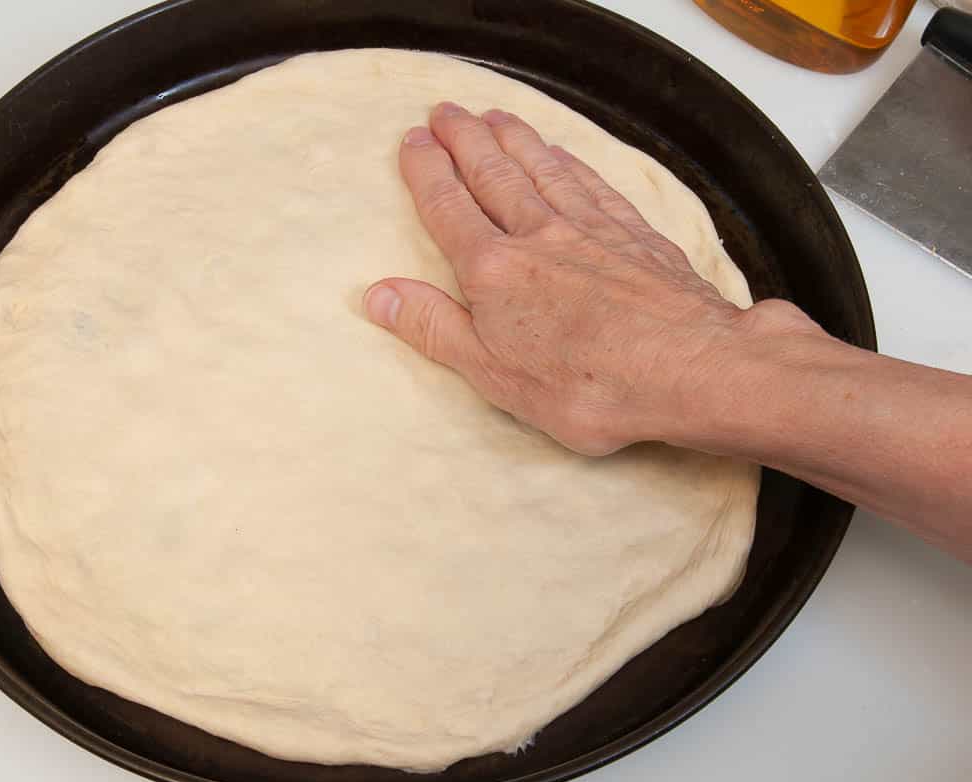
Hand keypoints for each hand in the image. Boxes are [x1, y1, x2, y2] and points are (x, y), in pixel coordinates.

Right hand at [364, 102, 814, 454]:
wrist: (689, 369)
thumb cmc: (586, 385)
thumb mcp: (491, 373)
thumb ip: (434, 327)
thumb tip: (377, 293)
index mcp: (495, 270)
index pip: (449, 208)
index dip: (426, 172)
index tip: (411, 142)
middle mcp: (539, 235)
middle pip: (493, 174)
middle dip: (465, 139)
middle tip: (445, 111)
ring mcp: (591, 229)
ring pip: (543, 168)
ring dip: (514, 139)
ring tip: (495, 116)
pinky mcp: (635, 235)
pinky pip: (591, 182)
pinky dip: (569, 161)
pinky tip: (562, 154)